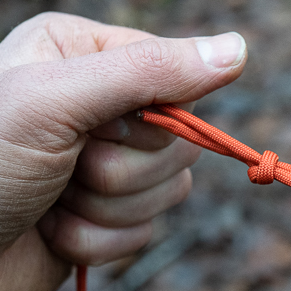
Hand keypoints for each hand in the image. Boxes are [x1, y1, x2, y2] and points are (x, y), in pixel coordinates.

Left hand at [0, 12, 246, 290]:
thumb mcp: (54, 103)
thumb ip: (148, 73)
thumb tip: (237, 49)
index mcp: (86, 57)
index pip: (177, 79)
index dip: (154, 118)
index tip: (101, 129)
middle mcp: (101, 106)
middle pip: (179, 143)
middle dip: (121, 171)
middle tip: (65, 169)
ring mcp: (106, 163)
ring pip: (168, 192)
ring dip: (106, 210)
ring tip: (53, 202)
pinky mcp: (107, 215)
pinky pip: (144, 231)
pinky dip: (97, 241)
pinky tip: (52, 232)